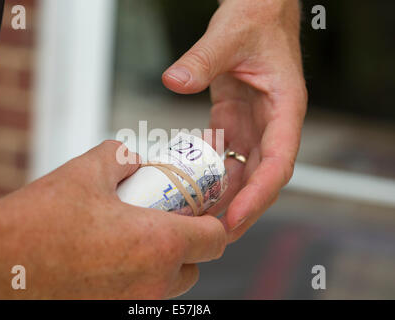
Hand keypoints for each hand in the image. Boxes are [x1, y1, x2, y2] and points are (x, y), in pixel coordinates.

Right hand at [0, 141, 225, 298]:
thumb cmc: (42, 217)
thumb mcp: (88, 169)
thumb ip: (124, 157)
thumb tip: (137, 161)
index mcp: (159, 244)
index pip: (215, 240)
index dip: (212, 223)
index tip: (197, 213)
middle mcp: (153, 283)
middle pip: (194, 267)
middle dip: (186, 245)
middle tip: (162, 224)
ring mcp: (132, 305)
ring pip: (167, 286)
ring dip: (162, 265)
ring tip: (132, 241)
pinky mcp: (110, 314)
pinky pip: (138, 296)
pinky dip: (135, 280)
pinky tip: (108, 260)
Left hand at [162, 0, 306, 242]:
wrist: (258, 8)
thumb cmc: (258, 17)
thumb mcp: (230, 33)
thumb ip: (203, 58)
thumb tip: (175, 81)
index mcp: (285, 108)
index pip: (279, 163)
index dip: (259, 195)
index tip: (236, 217)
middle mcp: (273, 122)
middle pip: (262, 178)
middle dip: (241, 208)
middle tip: (213, 235)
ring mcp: (254, 124)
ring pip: (243, 172)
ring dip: (224, 197)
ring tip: (199, 219)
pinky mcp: (235, 120)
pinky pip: (225, 155)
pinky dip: (211, 174)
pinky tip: (192, 188)